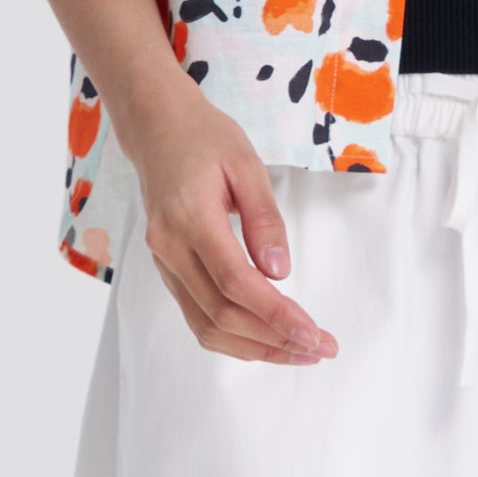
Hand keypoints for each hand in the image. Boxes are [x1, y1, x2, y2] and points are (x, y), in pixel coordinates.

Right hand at [119, 70, 339, 366]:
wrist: (156, 126)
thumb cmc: (205, 137)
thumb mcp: (246, 162)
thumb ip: (264, 217)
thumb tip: (280, 272)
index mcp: (189, 218)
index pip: (235, 283)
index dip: (275, 315)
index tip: (313, 333)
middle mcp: (169, 248)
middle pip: (220, 315)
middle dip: (273, 339)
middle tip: (320, 347)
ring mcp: (163, 261)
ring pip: (205, 325)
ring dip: (254, 347)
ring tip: (299, 351)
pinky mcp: (166, 268)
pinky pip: (197, 315)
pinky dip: (232, 335)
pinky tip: (264, 337)